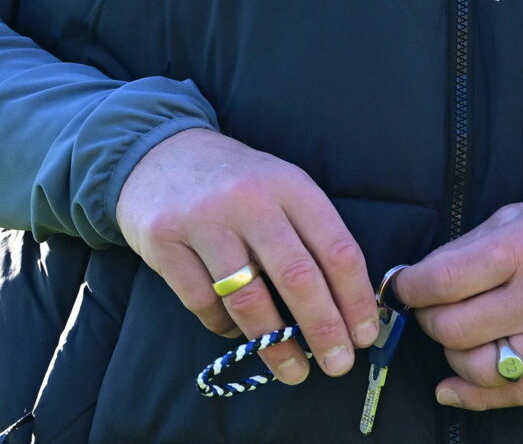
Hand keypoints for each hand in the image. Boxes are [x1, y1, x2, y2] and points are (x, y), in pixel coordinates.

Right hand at [115, 128, 377, 384]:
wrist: (158, 152)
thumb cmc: (234, 183)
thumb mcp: (280, 188)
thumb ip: (310, 237)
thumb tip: (346, 310)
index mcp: (288, 184)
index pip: (336, 249)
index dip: (355, 300)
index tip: (364, 336)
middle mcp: (248, 198)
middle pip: (297, 277)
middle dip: (323, 329)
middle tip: (338, 365)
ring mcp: (202, 220)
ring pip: (248, 299)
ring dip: (276, 344)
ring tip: (293, 370)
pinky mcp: (164, 241)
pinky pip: (203, 304)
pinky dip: (226, 327)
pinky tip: (238, 330)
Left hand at [395, 184, 522, 410]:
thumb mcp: (522, 214)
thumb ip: (471, 248)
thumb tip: (422, 278)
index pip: (443, 280)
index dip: (410, 287)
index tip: (404, 285)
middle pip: (454, 328)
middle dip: (428, 319)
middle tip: (430, 306)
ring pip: (479, 367)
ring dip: (452, 353)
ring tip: (456, 332)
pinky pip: (516, 394)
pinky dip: (474, 397)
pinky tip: (450, 389)